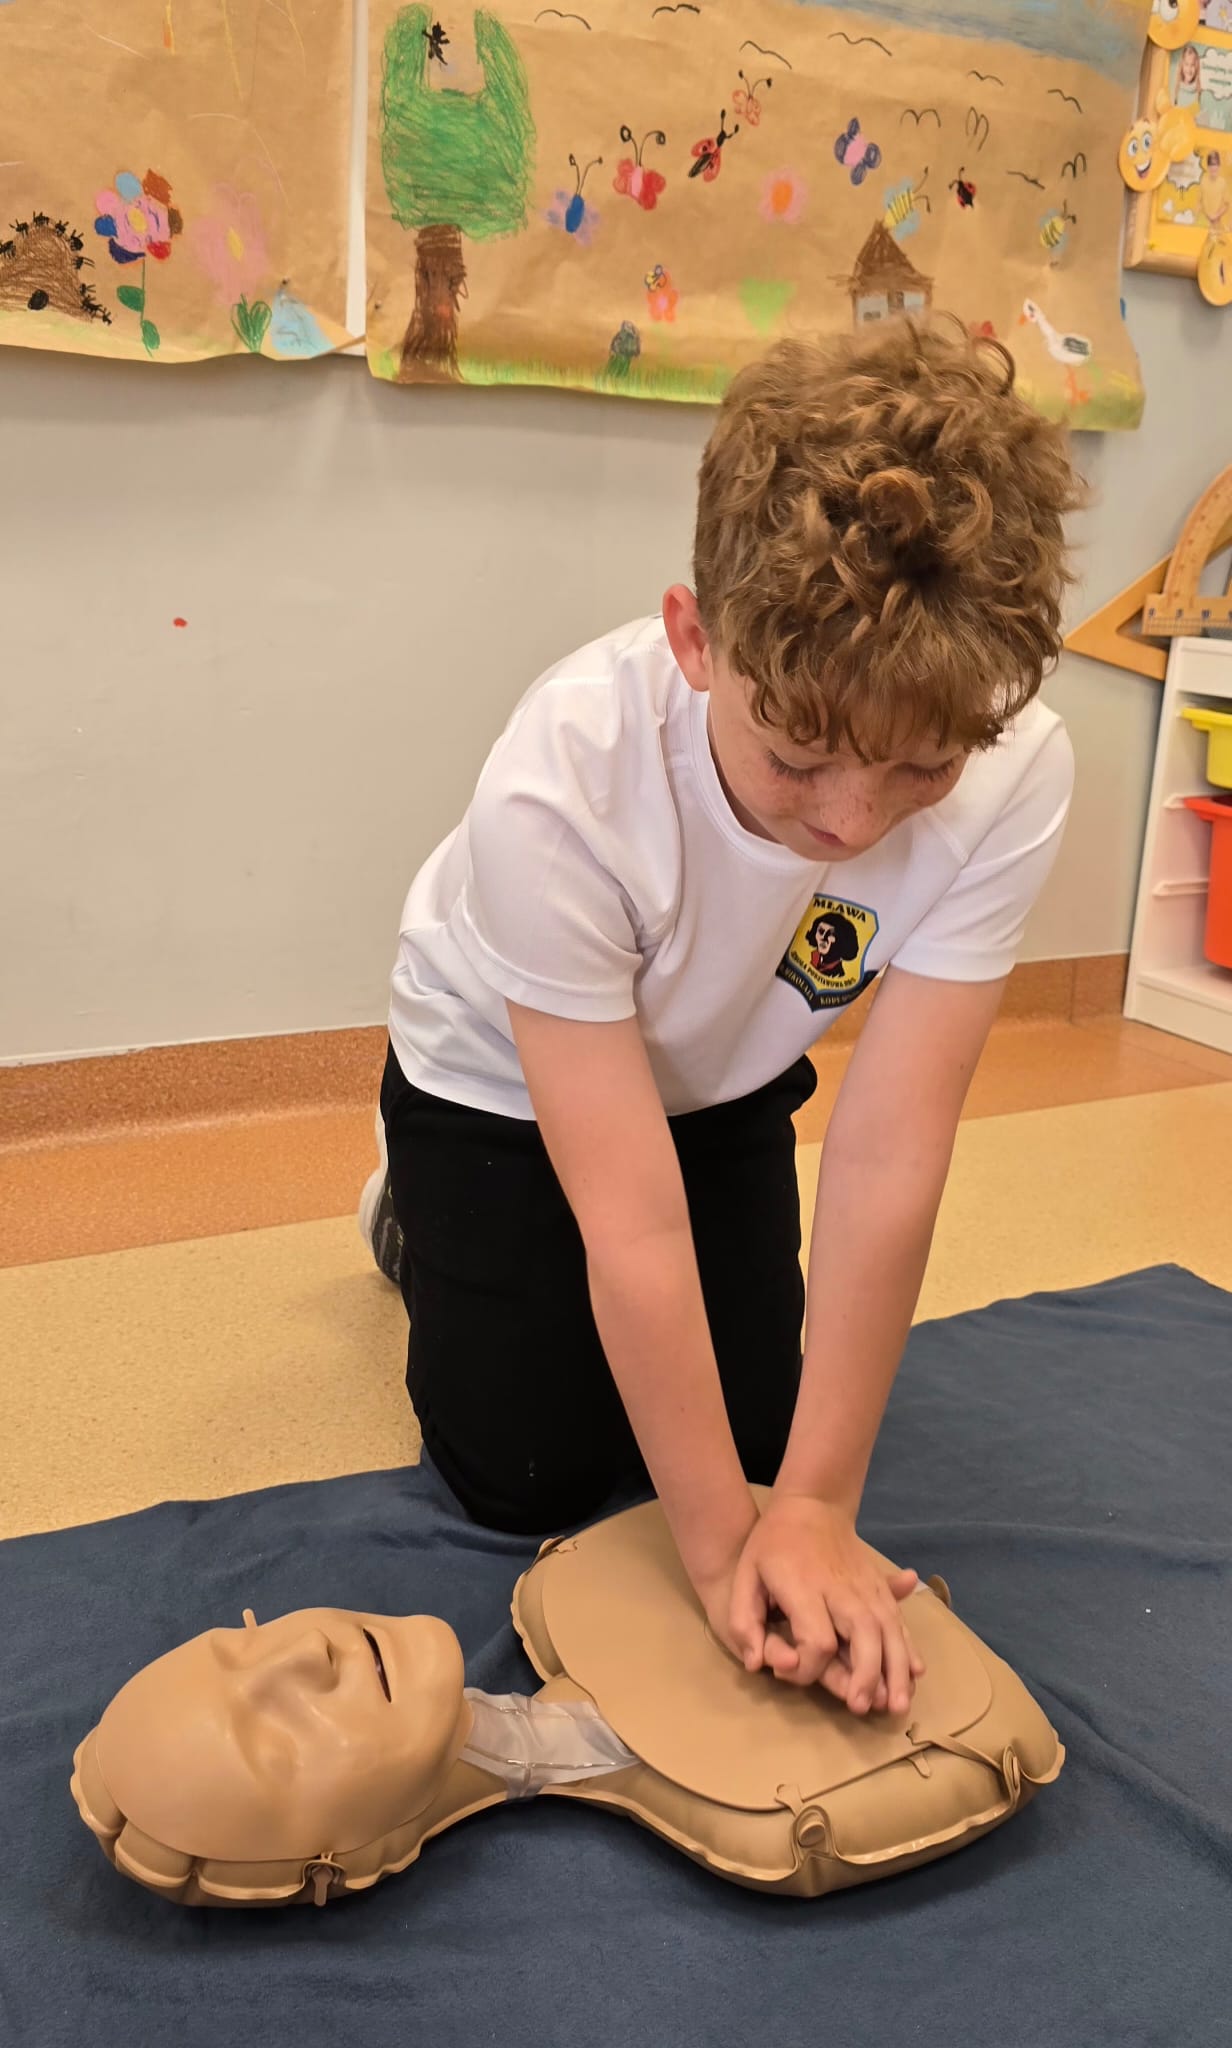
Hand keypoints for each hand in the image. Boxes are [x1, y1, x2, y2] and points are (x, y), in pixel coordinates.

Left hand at [726, 1494, 924, 1715]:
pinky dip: (909, 1647)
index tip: (791, 1672)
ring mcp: (866, 1587)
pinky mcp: (879, 1587)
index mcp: (805, 1587)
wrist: (811, 1504)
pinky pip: (898, 1620)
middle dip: (865, 1676)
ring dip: (896, 1670)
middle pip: (864, 1636)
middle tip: (861, 1707)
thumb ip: (744, 1621)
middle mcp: (841, 1589)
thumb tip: (754, 1664)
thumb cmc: (772, 1544)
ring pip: (889, 1631)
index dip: (808, 1666)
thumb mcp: (745, 1576)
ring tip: (897, 1704)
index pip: (816, 1639)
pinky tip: (915, 1672)